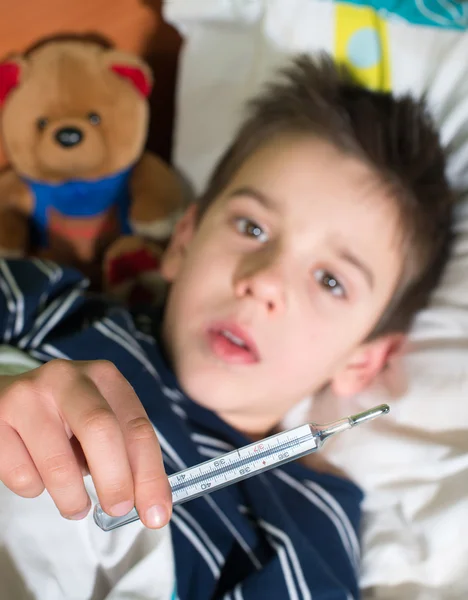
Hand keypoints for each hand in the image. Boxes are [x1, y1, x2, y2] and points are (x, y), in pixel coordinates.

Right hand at [0, 359, 170, 527]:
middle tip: (118, 510)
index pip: (137, 426)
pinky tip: (35, 471)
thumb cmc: (64, 417)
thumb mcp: (100, 420)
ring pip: (58, 463)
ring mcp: (27, 396)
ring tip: (75, 505)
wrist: (4, 399)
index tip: (157, 513)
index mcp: (104, 376)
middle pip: (100, 430)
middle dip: (115, 480)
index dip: (150, 474)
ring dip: (72, 498)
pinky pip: (22, 475)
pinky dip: (35, 489)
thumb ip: (125, 452)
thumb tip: (151, 504)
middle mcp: (67, 378)